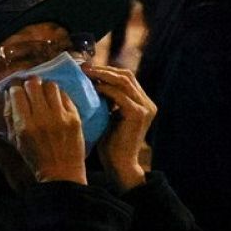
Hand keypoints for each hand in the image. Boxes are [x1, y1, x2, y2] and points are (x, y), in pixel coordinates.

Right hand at [4, 77, 87, 183]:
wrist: (61, 172)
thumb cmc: (34, 156)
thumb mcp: (15, 139)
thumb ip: (9, 115)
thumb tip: (9, 93)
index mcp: (24, 125)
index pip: (17, 92)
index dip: (14, 87)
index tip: (15, 88)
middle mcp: (42, 118)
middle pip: (34, 84)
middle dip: (29, 83)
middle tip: (29, 88)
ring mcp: (60, 117)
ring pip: (51, 86)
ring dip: (45, 87)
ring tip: (44, 94)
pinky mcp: (75, 117)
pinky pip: (65, 96)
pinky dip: (58, 96)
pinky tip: (55, 102)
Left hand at [87, 64, 154, 190]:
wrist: (119, 163)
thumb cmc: (110, 143)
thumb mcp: (109, 117)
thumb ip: (107, 101)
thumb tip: (91, 84)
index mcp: (142, 102)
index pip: (126, 78)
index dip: (107, 70)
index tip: (87, 68)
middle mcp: (147, 103)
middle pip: (126, 76)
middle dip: (104, 70)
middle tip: (83, 67)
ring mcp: (145, 108)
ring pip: (124, 82)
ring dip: (102, 75)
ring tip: (85, 74)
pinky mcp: (138, 114)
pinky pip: (120, 95)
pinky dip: (105, 90)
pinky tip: (91, 89)